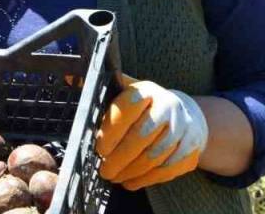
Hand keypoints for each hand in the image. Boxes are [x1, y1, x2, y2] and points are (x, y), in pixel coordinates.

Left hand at [96, 74, 207, 190]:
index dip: (112, 130)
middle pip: (142, 136)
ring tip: (115, 177)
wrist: (187, 115)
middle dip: (119, 158)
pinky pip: (167, 169)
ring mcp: (183, 128)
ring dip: (131, 171)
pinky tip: (131, 182)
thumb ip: (108, 95)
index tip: (100, 149)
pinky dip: (146, 179)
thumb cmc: (147, 108)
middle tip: (104, 171)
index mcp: (148, 91)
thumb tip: (73, 81)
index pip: (128, 108)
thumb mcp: (129, 94)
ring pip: (154, 156)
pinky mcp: (191, 148)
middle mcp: (168, 106)